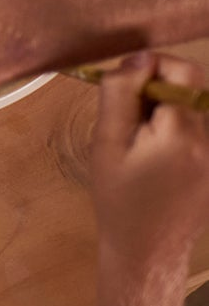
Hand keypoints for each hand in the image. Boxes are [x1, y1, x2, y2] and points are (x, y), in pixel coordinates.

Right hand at [89, 53, 208, 277]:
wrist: (147, 248)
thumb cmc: (119, 198)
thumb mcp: (107, 142)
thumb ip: (121, 94)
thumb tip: (140, 57)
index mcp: (183, 134)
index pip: (183, 71)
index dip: (152, 68)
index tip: (126, 88)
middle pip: (196, 85)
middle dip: (163, 87)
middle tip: (132, 116)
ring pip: (200, 104)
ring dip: (173, 106)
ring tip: (147, 137)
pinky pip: (204, 127)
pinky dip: (183, 126)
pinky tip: (162, 152)